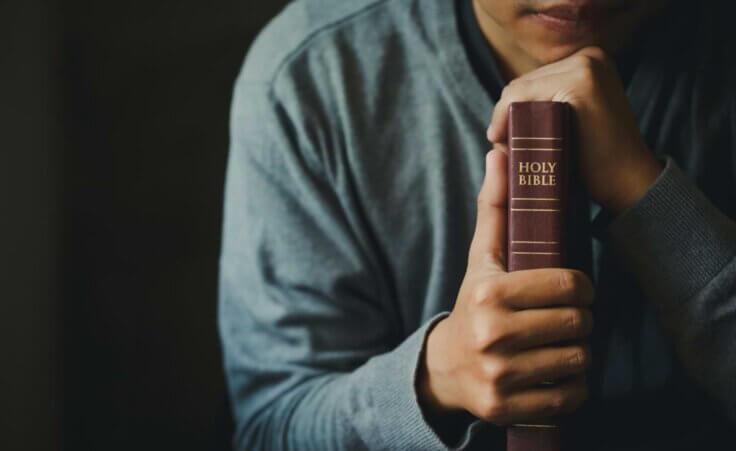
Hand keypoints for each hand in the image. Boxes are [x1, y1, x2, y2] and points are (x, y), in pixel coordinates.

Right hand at [418, 149, 594, 425]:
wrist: (447, 366)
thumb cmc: (474, 303)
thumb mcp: (482, 258)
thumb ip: (495, 206)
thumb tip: (499, 153)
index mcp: (489, 293)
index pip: (569, 286)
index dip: (582, 287)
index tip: (576, 289)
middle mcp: (492, 336)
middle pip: (579, 324)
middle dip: (582, 319)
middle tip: (571, 317)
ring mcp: (499, 376)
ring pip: (579, 361)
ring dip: (580, 352)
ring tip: (563, 342)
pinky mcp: (507, 408)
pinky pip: (570, 396)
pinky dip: (574, 386)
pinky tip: (557, 372)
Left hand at [486, 46, 662, 214]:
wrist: (630, 185)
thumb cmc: (594, 162)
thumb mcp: (568, 123)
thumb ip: (543, 108)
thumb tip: (498, 117)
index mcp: (589, 60)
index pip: (530, 81)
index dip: (511, 113)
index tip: (505, 142)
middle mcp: (589, 56)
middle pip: (521, 84)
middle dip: (506, 117)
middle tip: (504, 150)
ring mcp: (586, 66)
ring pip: (517, 91)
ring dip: (505, 122)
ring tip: (509, 151)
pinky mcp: (579, 83)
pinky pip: (520, 97)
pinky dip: (508, 122)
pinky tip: (510, 146)